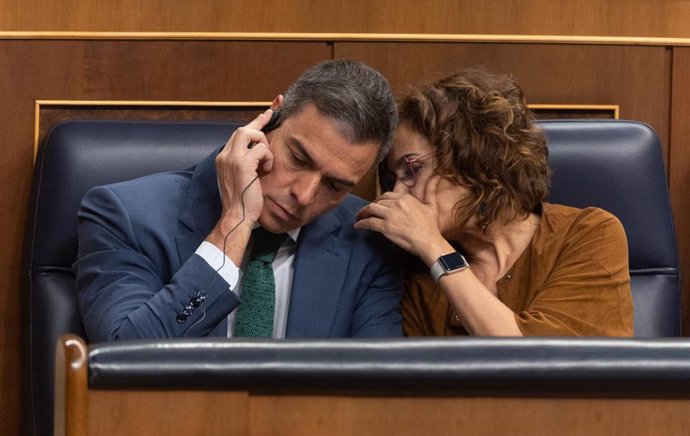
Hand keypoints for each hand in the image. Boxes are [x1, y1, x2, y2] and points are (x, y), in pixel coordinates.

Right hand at [215, 109, 274, 228]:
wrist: (236, 216)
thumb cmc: (242, 201)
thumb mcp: (240, 177)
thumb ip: (245, 163)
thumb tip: (258, 152)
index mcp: (223, 158)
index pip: (238, 134)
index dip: (254, 122)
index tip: (267, 112)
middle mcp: (225, 155)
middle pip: (244, 129)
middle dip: (261, 122)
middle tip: (273, 114)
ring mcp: (232, 158)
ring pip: (251, 134)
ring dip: (264, 146)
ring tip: (265, 163)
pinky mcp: (242, 164)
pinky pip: (260, 149)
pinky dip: (267, 158)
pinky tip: (266, 170)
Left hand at [355, 176, 449, 263]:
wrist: (428, 241)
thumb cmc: (431, 226)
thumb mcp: (432, 205)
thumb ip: (431, 190)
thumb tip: (436, 176)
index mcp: (405, 198)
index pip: (387, 195)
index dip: (380, 200)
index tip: (377, 204)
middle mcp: (396, 204)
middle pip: (378, 201)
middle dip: (370, 206)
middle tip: (366, 212)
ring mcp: (390, 215)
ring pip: (371, 209)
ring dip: (362, 213)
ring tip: (358, 217)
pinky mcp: (386, 227)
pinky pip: (369, 222)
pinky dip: (361, 224)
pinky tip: (357, 226)